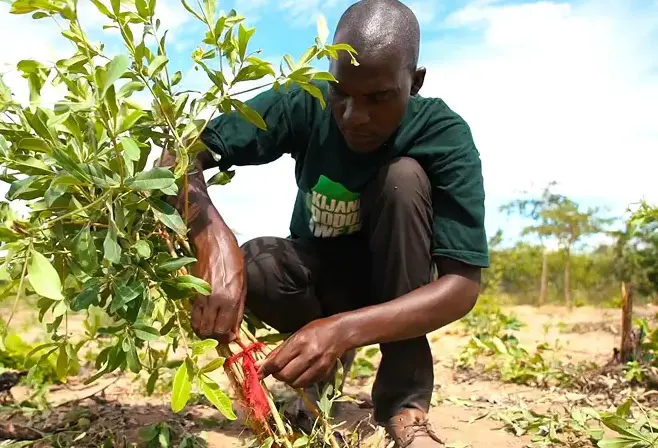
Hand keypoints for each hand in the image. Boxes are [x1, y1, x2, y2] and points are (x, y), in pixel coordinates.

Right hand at [189, 221, 245, 343]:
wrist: (214, 243)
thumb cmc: (233, 260)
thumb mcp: (243, 285)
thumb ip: (238, 310)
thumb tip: (234, 331)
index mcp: (230, 298)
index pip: (223, 330)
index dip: (226, 338)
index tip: (230, 337)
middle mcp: (214, 301)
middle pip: (209, 332)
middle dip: (216, 338)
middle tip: (222, 335)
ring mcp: (201, 298)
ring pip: (199, 327)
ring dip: (206, 331)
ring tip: (214, 327)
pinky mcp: (192, 294)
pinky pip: (193, 316)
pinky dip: (199, 322)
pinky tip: (207, 318)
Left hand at [257, 317, 346, 388]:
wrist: (340, 333)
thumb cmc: (316, 330)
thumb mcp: (296, 335)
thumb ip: (278, 351)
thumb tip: (260, 365)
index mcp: (299, 342)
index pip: (277, 362)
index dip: (265, 370)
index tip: (259, 373)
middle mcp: (309, 355)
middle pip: (285, 375)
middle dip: (277, 375)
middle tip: (277, 370)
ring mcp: (318, 366)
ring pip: (295, 383)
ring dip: (288, 380)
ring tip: (290, 371)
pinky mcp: (324, 374)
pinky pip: (306, 384)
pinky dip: (299, 382)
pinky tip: (300, 373)